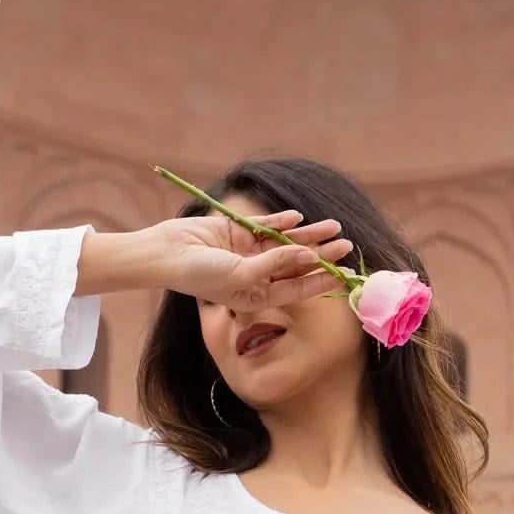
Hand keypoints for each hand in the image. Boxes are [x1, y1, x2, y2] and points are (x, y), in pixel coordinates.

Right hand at [144, 208, 354, 310]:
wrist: (167, 252)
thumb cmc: (200, 274)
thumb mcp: (241, 274)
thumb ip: (274, 263)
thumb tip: (306, 253)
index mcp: (257, 295)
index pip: (296, 288)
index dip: (321, 281)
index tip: (344, 275)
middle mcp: (256, 274)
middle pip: (296, 263)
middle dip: (321, 255)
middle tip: (346, 246)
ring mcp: (248, 251)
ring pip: (286, 242)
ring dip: (309, 234)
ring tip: (333, 227)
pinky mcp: (238, 230)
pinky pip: (266, 225)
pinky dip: (281, 221)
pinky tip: (298, 218)